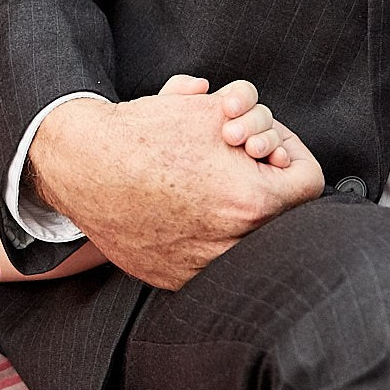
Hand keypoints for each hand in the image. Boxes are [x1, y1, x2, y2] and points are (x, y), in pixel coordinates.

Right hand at [29, 86, 323, 291]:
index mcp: (251, 202)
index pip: (309, 183)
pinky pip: (209, 260)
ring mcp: (202, 268)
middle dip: (262, 179)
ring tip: (206, 182)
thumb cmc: (143, 134)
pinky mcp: (174, 280)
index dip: (293, 154)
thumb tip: (270, 136)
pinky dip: (205, 234)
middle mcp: (232, 244)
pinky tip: (183, 206)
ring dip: (236, 209)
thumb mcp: (210, 109)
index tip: (269, 147)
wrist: (80, 165)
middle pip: (280, 213)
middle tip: (235, 159)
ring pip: (246, 239)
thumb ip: (258, 119)